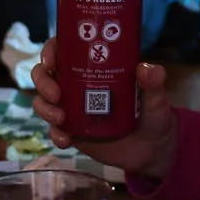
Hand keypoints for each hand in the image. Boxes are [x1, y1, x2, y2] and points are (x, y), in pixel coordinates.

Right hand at [30, 38, 179, 178]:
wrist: (152, 150)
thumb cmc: (153, 114)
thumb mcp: (156, 98)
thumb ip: (154, 84)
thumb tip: (146, 69)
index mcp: (94, 66)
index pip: (64, 49)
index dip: (51, 51)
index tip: (51, 60)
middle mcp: (77, 83)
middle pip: (46, 74)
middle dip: (43, 82)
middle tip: (56, 95)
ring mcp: (72, 108)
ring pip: (43, 101)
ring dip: (44, 108)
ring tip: (61, 119)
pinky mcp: (72, 131)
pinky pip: (54, 130)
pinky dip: (55, 134)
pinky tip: (66, 140)